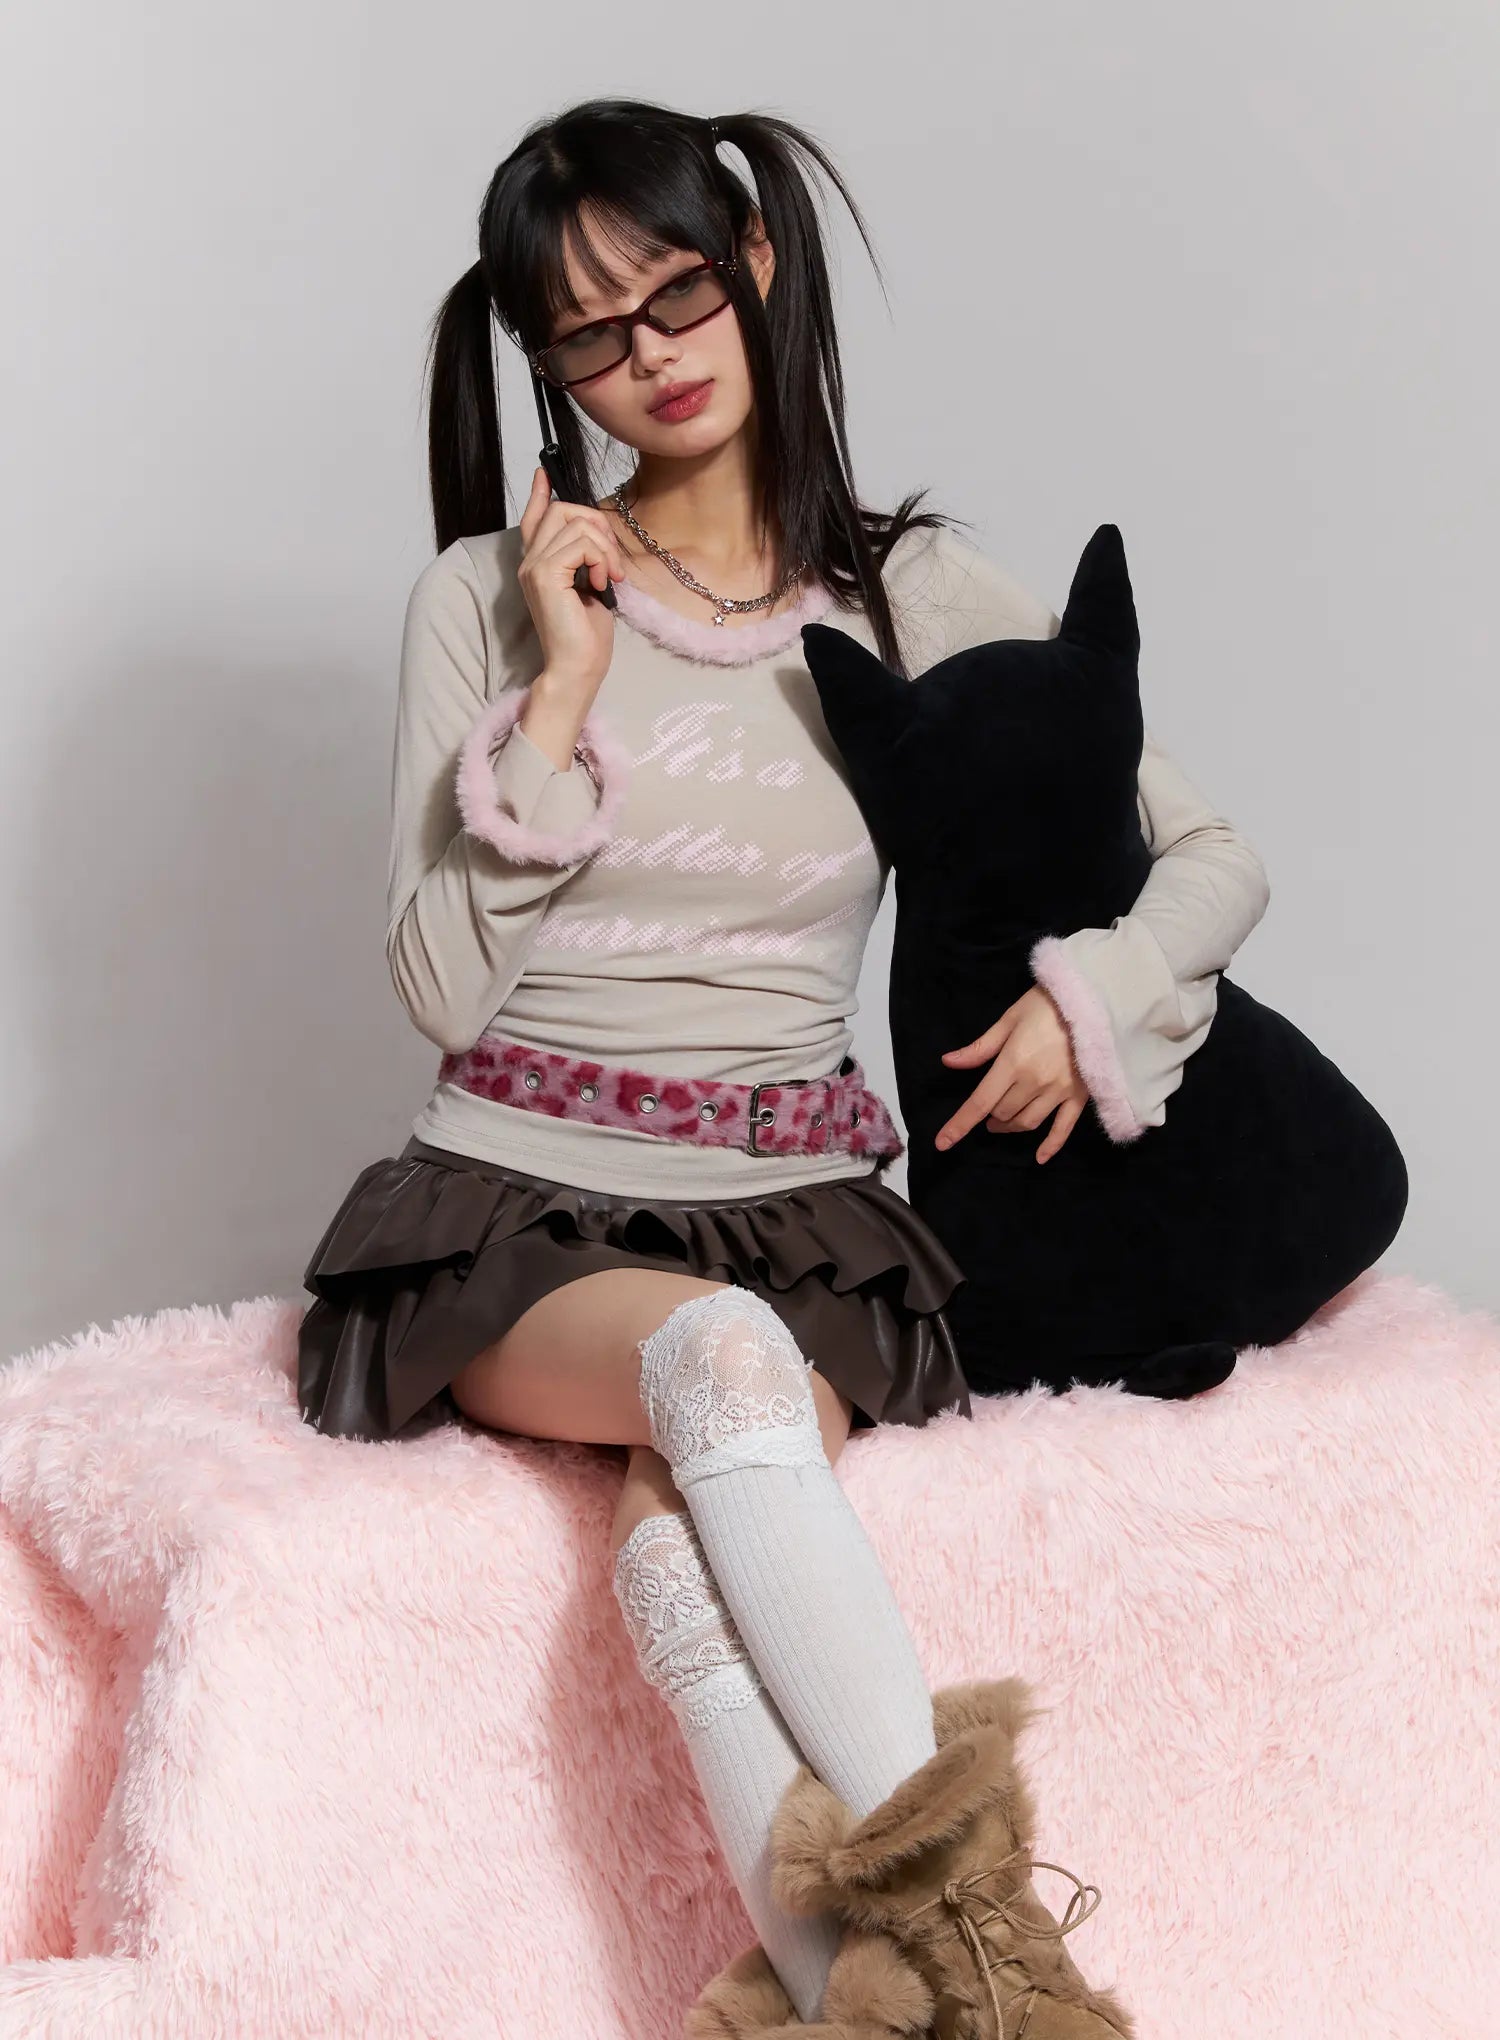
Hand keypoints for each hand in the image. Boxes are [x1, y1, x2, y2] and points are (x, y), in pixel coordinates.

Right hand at [516, 467, 628, 705]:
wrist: (578, 667)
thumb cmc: (586, 635)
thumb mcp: (590, 586)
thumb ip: (585, 558)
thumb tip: (595, 533)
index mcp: (538, 564)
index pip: (533, 518)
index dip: (541, 494)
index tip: (545, 472)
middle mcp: (529, 561)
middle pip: (562, 510)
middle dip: (598, 524)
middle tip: (612, 562)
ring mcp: (534, 567)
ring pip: (576, 523)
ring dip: (605, 547)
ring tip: (610, 577)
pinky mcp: (545, 575)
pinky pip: (582, 543)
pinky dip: (602, 559)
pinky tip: (603, 583)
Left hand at [935, 985, 1088, 1163]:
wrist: (1093, 1002)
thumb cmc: (1047, 1006)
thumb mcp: (1009, 1019)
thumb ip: (980, 1048)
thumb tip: (949, 1062)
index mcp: (1012, 1063)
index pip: (980, 1103)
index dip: (959, 1125)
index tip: (943, 1143)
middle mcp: (1033, 1083)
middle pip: (1002, 1114)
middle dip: (989, 1116)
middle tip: (987, 1110)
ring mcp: (1058, 1092)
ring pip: (1027, 1122)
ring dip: (1010, 1127)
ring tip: (1003, 1123)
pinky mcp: (1079, 1096)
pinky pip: (1063, 1128)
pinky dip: (1051, 1146)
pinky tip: (1040, 1158)